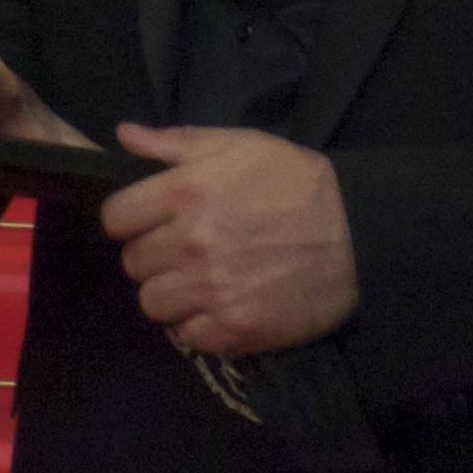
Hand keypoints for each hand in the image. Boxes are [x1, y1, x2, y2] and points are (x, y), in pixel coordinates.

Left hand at [106, 124, 359, 356]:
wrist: (357, 233)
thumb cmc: (296, 181)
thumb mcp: (241, 144)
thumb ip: (177, 142)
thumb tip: (124, 136)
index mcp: (186, 192)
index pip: (116, 217)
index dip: (130, 218)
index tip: (149, 221)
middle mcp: (190, 243)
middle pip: (133, 263)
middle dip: (153, 254)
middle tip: (183, 249)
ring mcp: (211, 290)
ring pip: (152, 303)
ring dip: (170, 292)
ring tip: (198, 281)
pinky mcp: (233, 329)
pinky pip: (187, 336)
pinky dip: (198, 324)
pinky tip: (219, 305)